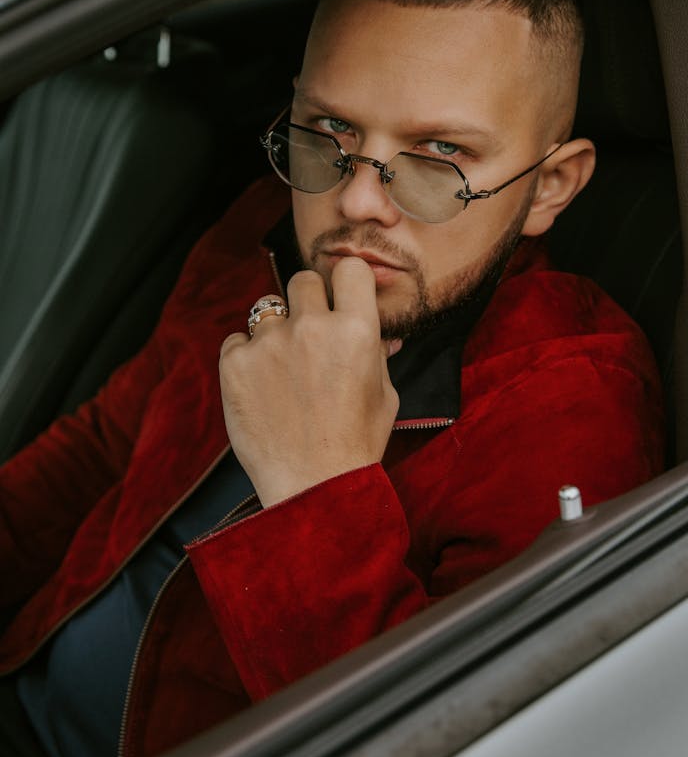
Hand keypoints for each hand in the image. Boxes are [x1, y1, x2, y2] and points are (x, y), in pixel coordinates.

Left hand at [219, 257, 400, 506]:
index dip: (344, 281)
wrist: (313, 487)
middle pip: (302, 280)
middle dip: (307, 303)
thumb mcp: (384, 395)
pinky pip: (236, 340)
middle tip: (309, 336)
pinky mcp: (234, 363)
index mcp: (357, 330)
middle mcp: (312, 328)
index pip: (349, 268)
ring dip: (274, 333)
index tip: (340, 297)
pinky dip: (245, 358)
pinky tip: (260, 387)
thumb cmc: (355, 444)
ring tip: (282, 372)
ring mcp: (270, 344)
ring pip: (266, 311)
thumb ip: (377, 355)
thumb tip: (384, 334)